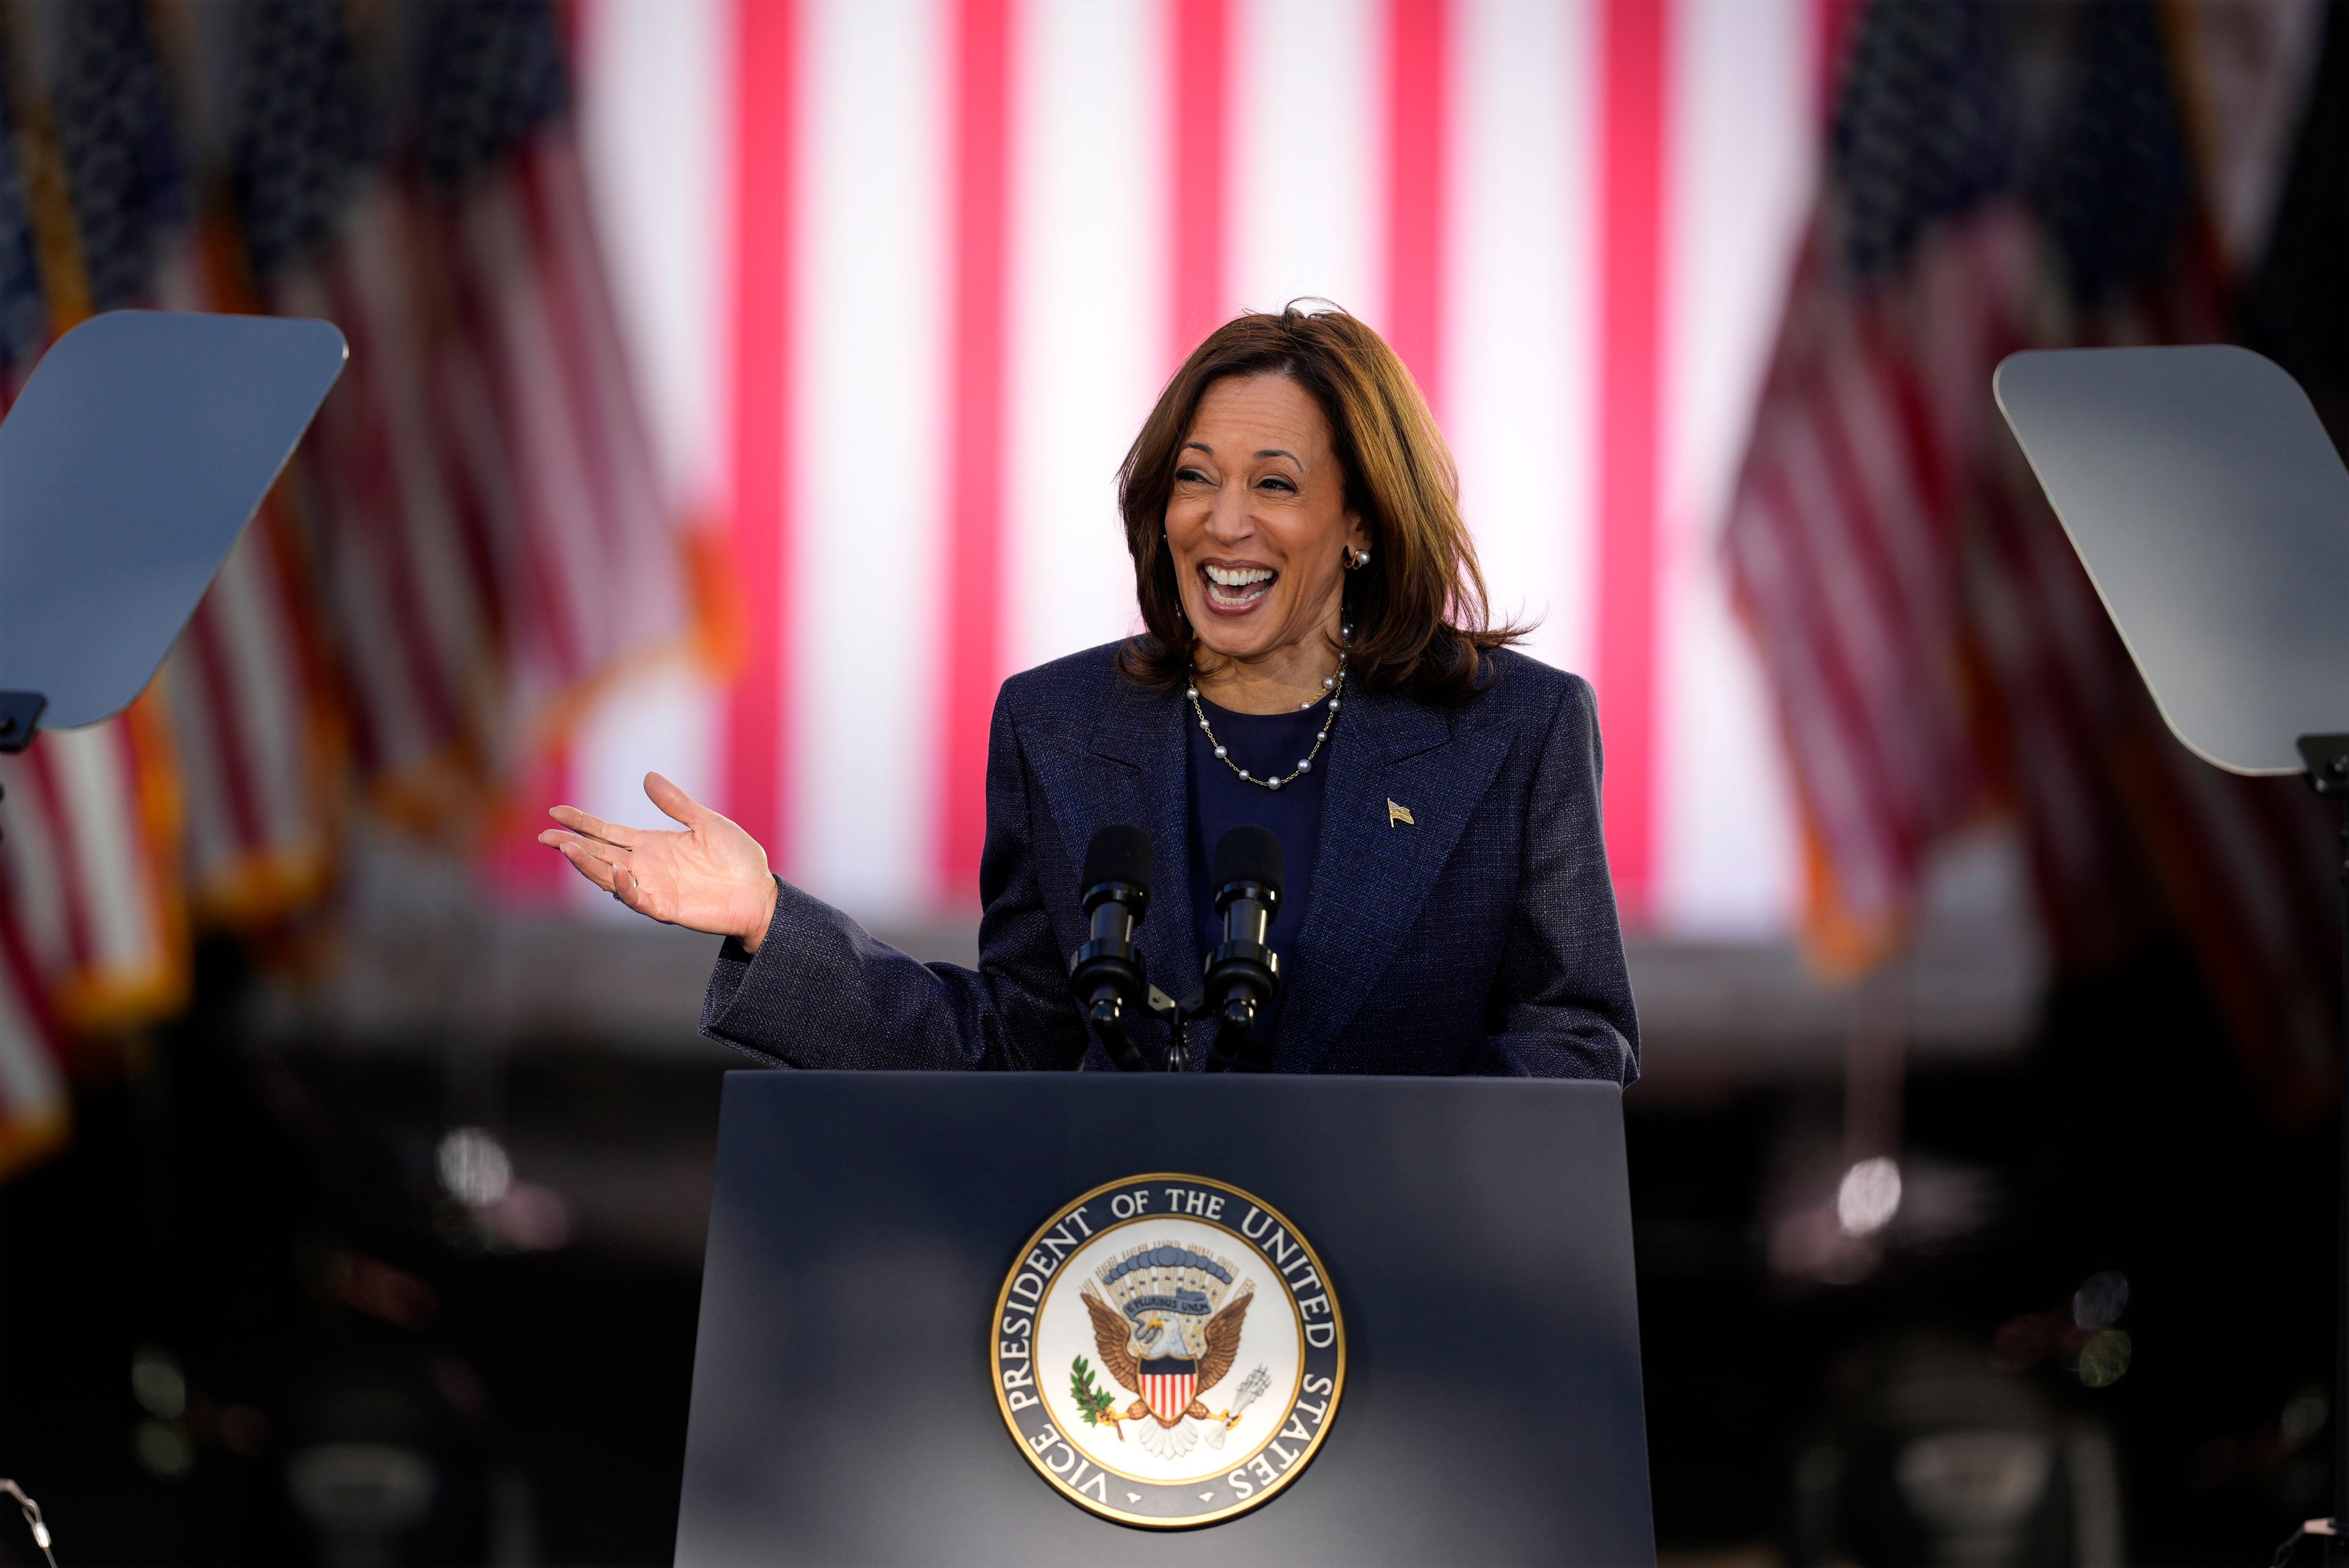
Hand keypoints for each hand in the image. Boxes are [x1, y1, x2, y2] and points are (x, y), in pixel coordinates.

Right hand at [539, 772, 782, 950]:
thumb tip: (647, 777)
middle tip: (544, 835)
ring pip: (609, 876)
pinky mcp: (666, 907)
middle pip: (599, 853)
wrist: (761, 891)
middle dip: (571, 844)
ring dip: (588, 864)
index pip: (607, 831)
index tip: (555, 811)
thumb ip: (676, 803)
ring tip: (567, 849)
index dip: (582, 822)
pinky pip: (638, 899)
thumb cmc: (737, 858)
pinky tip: (618, 871)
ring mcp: (653, 887)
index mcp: (652, 843)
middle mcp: (646, 865)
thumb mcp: (706, 822)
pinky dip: (625, 887)